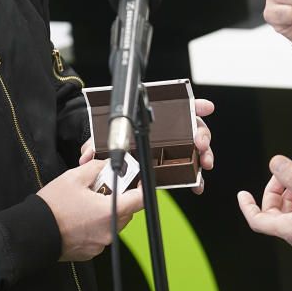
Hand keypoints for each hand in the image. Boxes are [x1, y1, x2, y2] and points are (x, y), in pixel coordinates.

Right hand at [37, 159, 143, 260]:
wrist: (33, 232)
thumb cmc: (52, 207)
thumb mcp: (74, 177)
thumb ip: (97, 168)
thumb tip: (106, 166)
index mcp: (109, 211)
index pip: (140, 200)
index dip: (141, 188)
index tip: (136, 181)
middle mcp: (108, 231)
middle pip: (127, 211)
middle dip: (118, 197)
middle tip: (102, 188)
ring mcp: (100, 243)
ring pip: (114, 222)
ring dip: (107, 211)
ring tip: (87, 203)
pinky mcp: (90, 252)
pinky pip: (102, 234)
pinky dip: (97, 225)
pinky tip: (81, 217)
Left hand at [79, 99, 215, 194]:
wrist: (116, 148)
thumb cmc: (117, 136)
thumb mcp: (105, 135)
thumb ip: (95, 143)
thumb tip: (86, 156)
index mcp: (161, 116)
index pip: (182, 105)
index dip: (196, 105)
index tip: (206, 107)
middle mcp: (175, 130)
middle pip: (196, 127)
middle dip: (202, 134)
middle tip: (199, 143)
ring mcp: (179, 147)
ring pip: (199, 148)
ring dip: (205, 155)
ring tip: (205, 163)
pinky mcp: (178, 164)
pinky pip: (191, 170)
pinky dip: (196, 178)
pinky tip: (197, 185)